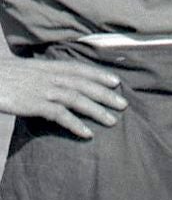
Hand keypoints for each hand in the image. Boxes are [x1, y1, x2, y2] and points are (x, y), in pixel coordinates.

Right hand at [0, 57, 127, 138]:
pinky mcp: (31, 103)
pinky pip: (59, 115)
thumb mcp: (20, 70)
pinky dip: (75, 124)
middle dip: (105, 94)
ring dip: (96, 110)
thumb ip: (38, 75)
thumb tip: (49, 83)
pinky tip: (87, 133)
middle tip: (123, 104)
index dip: (98, 74)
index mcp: (43, 66)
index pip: (77, 68)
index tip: (116, 82)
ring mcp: (40, 89)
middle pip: (82, 83)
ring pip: (76, 98)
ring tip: (113, 121)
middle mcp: (45, 76)